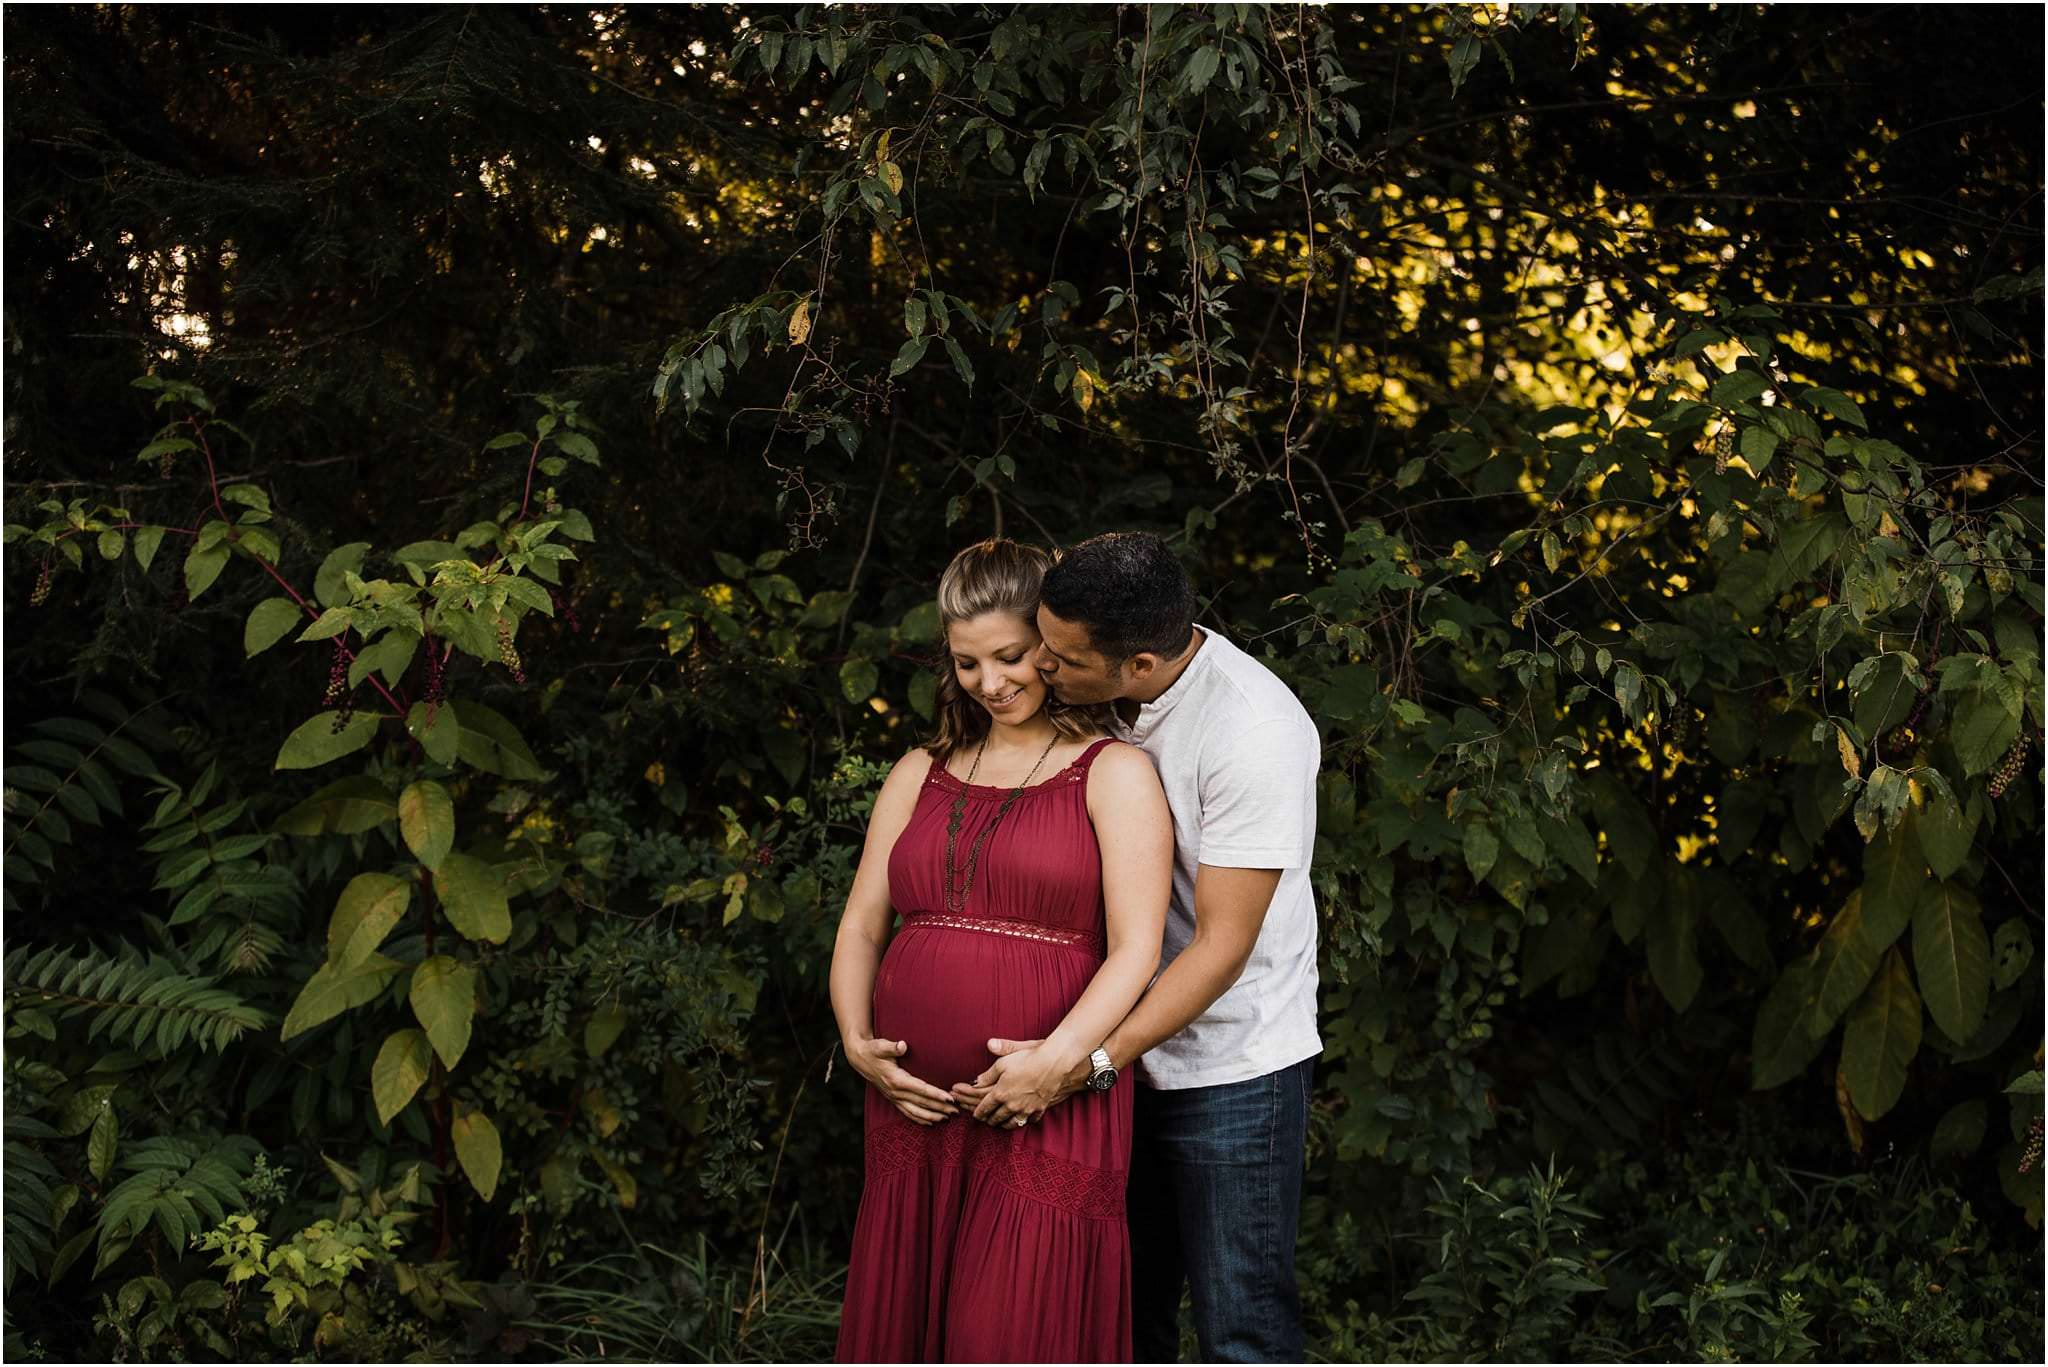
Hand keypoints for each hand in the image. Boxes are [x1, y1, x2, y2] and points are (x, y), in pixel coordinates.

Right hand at [845, 1036, 957, 1125]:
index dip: (936, 1094)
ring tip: (948, 1118)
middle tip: (957, 1110)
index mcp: (895, 1079)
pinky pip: (908, 1112)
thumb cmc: (873, 1050)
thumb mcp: (880, 1046)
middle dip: (939, 1107)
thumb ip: (892, 1047)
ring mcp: (894, 1097)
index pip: (920, 1089)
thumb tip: (902, 1045)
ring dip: (932, 1115)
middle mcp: (895, 1091)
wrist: (860, 1058)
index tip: (950, 1098)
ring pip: (915, 1111)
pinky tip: (931, 1122)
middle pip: (921, 1102)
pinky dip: (920, 1119)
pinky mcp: (893, 1099)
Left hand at [950, 1037, 1089, 1127]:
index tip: (975, 1114)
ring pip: (1011, 1124)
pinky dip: (1023, 1122)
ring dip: (1003, 1125)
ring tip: (1000, 1124)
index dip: (977, 1112)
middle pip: (996, 1118)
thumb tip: (975, 1081)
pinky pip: (1029, 1122)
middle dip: (989, 1120)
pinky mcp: (1039, 1109)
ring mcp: (1026, 1110)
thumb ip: (987, 1074)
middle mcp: (1011, 1105)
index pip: (984, 1108)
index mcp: (999, 1094)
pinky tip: (1021, 1120)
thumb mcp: (1002, 1063)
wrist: (1053, 1063)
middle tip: (986, 1120)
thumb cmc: (1026, 1059)